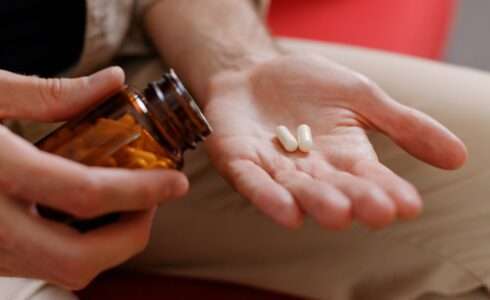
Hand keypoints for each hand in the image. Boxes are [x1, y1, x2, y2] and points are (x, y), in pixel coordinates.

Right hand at [0, 68, 188, 288]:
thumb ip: (51, 93)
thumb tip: (113, 81)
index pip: (87, 195)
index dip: (142, 192)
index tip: (177, 182)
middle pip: (82, 260)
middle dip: (133, 235)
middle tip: (152, 201)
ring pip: (65, 272)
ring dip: (109, 246)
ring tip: (127, 205)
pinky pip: (45, 266)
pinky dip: (80, 247)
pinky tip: (86, 213)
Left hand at [204, 54, 466, 229]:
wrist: (254, 71)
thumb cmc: (307, 86)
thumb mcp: (361, 96)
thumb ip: (403, 124)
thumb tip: (459, 157)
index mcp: (344, 157)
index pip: (369, 177)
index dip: (387, 190)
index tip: (408, 204)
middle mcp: (311, 170)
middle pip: (335, 188)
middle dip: (354, 199)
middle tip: (377, 211)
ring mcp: (273, 169)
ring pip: (296, 190)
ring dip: (316, 202)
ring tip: (338, 212)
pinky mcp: (240, 162)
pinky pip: (253, 183)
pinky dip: (268, 197)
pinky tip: (286, 212)